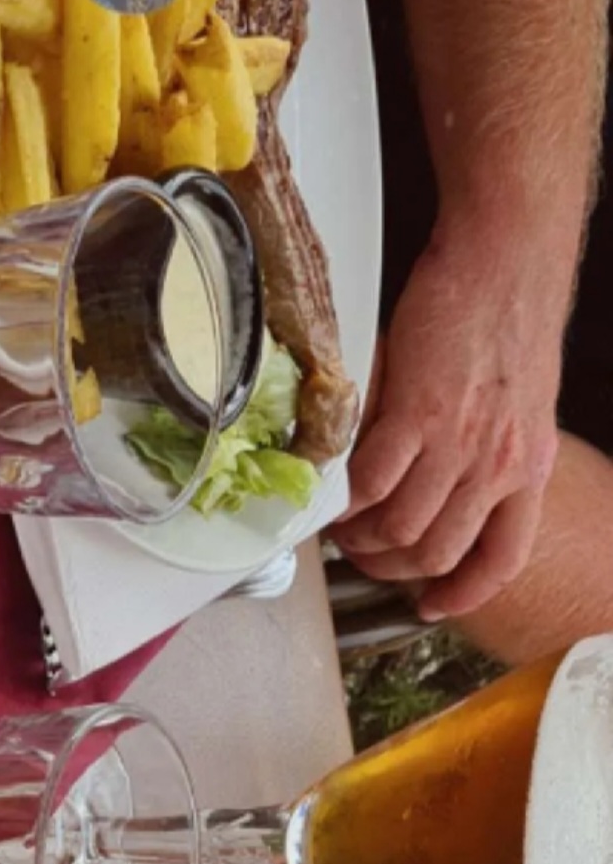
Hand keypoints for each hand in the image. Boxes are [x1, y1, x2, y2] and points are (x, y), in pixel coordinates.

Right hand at [332, 221, 562, 621]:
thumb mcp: (524, 402)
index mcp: (528, 466)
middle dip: (393, 566)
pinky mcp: (419, 414)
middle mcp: (498, 465)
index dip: (465, 591)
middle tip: (362, 554)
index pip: (503, 556)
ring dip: (363, 536)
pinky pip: (374, 483)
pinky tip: (334, 490)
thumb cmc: (510, 316)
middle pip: (438, 550)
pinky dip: (347, 497)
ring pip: (402, 526)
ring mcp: (459, 443)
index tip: (434, 603)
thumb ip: (494, 449)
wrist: (507, 260)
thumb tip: (451, 480)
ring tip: (342, 523)